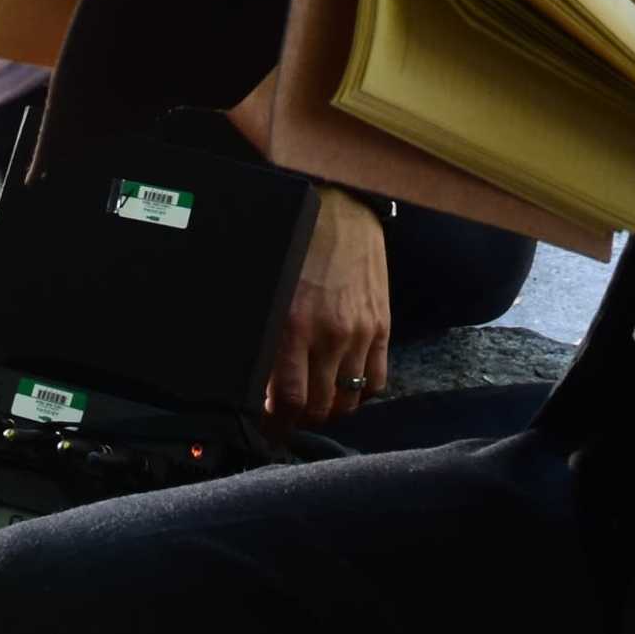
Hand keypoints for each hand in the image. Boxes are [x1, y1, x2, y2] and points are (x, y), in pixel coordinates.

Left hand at [268, 185, 390, 430]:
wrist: (340, 206)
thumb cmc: (294, 242)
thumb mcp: (267, 286)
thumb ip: (261, 333)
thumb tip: (252, 376)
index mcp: (292, 326)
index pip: (288, 401)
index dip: (276, 424)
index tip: (268, 427)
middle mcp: (330, 336)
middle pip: (319, 407)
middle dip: (301, 420)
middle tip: (289, 416)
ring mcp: (361, 333)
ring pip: (349, 401)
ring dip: (331, 409)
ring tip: (317, 402)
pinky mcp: (382, 326)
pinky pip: (377, 381)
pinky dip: (360, 394)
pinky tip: (345, 385)